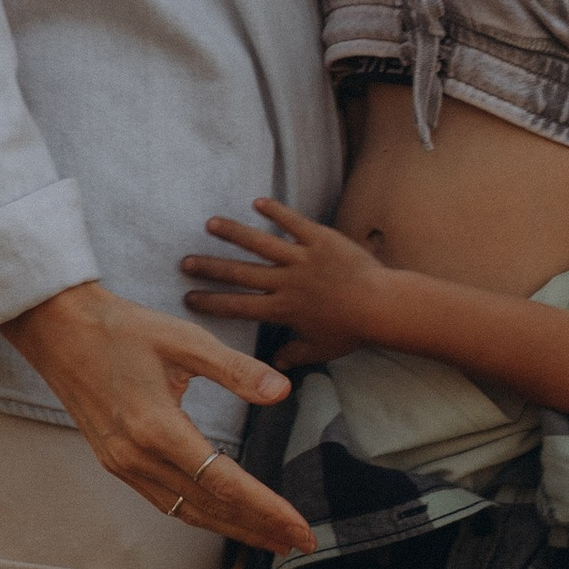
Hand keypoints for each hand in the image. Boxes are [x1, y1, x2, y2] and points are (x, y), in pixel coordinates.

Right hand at [1, 281, 311, 557]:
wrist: (57, 329)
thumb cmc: (122, 329)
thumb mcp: (185, 340)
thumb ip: (236, 369)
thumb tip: (282, 391)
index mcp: (158, 429)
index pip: (225, 483)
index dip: (267, 509)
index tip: (301, 528)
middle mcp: (137, 457)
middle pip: (209, 507)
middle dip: (258, 528)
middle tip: (300, 544)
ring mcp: (122, 464)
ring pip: (185, 511)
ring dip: (230, 527)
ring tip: (270, 539)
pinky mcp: (115, 461)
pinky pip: (164, 500)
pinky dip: (199, 513)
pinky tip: (222, 515)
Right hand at [182, 198, 395, 361]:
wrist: (383, 306)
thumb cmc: (353, 331)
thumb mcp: (320, 350)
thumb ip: (294, 355)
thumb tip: (276, 367)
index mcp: (282, 310)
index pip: (238, 306)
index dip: (212, 302)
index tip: (189, 297)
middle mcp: (285, 282)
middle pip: (240, 273)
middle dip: (210, 267)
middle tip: (185, 261)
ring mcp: (302, 258)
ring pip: (260, 243)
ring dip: (233, 232)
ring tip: (210, 224)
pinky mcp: (320, 239)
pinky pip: (294, 222)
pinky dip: (276, 211)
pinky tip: (258, 201)